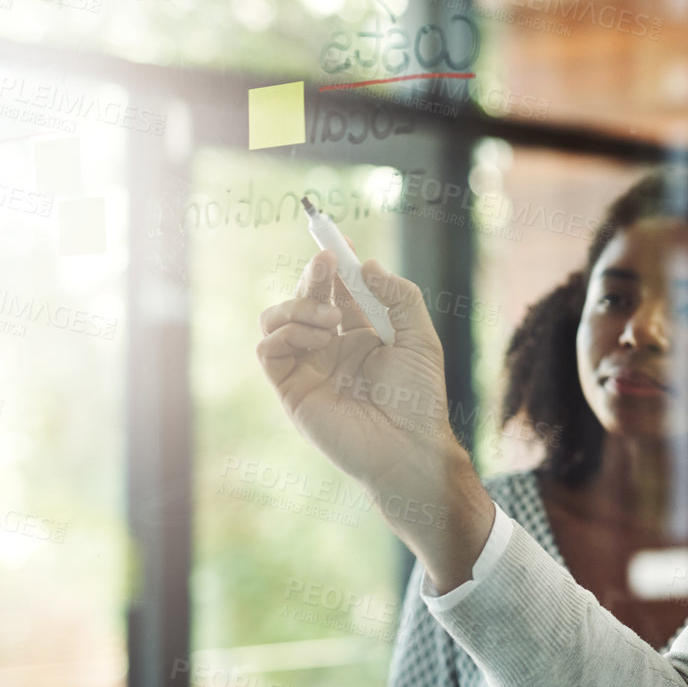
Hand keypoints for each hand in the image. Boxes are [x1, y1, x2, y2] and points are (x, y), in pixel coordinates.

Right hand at [256, 251, 491, 584]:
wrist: (408, 446)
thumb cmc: (419, 398)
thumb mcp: (420, 338)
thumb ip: (399, 296)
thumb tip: (366, 263)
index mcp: (362, 333)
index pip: (339, 289)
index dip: (335, 263)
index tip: (336, 241)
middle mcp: (331, 346)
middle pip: (306, 296)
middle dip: (313, 274)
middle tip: (327, 262)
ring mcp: (309, 366)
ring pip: (277, 317)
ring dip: (299, 304)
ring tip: (329, 319)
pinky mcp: (292, 389)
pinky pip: (267, 349)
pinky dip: (284, 333)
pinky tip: (317, 340)